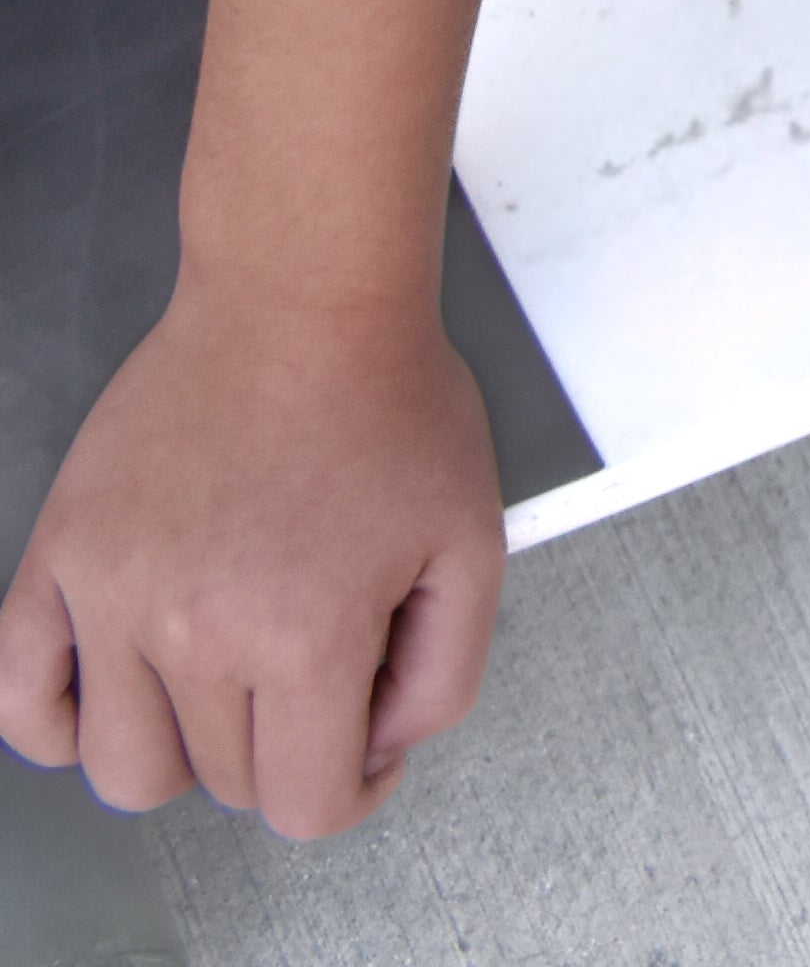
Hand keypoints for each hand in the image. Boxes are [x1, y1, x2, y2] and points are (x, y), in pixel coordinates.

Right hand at [0, 272, 503, 836]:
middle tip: (310, 658)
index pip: (305, 807)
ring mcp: (115, 593)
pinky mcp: (63, 555)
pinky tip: (116, 684)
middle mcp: (197, 627)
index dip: (348, 787)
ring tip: (223, 674)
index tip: (359, 739)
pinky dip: (58, 720)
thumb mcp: (472, 541)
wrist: (303, 295)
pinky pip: (21, 697)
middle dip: (281, 743)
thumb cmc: (386, 398)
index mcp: (304, 632)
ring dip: (181, 747)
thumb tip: (377, 749)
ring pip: (124, 768)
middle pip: (223, 785)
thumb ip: (443, 675)